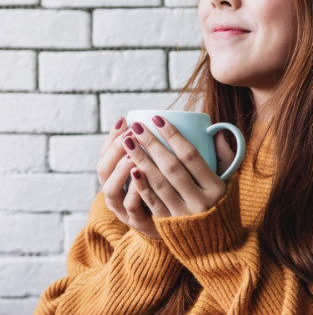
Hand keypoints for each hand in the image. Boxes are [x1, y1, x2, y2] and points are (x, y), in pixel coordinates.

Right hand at [96, 117, 161, 239]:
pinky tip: (141, 178)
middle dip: (115, 150)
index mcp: (115, 176)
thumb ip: (157, 149)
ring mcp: (122, 208)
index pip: (105, 153)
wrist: (174, 228)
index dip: (112, 136)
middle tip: (130, 135)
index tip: (124, 120)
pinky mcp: (136, 222)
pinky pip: (130, 207)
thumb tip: (161, 119)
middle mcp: (114, 191)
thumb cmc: (166, 191)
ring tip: (132, 155)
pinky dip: (134, 192)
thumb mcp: (157, 168)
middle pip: (103, 169)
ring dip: (121, 170)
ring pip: (111, 189)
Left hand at [121, 116, 235, 225]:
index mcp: (215, 187)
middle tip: (137, 126)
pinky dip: (141, 185)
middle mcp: (199, 201)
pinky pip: (152, 202)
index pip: (191, 156)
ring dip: (141, 160)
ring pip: (158, 184)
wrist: (217, 246)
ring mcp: (182, 215)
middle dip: (152, 144)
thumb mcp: (230, 181)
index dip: (173, 135)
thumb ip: (225, 155)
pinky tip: (131, 168)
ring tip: (128, 142)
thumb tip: (215, 130)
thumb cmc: (222, 205)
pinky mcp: (168, 225)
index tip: (157, 119)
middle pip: (171, 167)